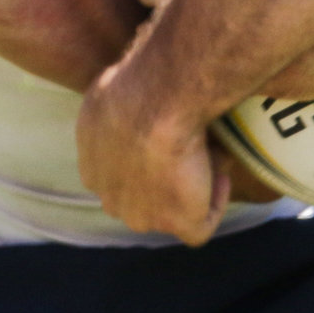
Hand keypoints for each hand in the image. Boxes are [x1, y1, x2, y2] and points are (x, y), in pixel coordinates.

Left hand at [76, 64, 231, 242]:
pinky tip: (221, 174)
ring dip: (192, 187)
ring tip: (210, 153)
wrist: (156, 101)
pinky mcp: (180, 223)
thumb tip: (130, 103)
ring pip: (172, 211)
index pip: (119, 176)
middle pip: (143, 200)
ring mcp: (145, 216)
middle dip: (167, 179)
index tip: (166, 137)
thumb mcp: (107, 91)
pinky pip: (201, 226)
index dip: (145, 160)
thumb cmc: (132, 86)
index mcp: (92, 170)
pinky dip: (215, 202)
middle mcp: (113, 200)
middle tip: (192, 148)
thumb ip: (114, 108)